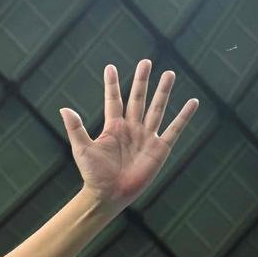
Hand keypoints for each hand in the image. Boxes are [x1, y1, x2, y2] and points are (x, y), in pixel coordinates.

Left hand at [62, 59, 197, 209]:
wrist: (108, 194)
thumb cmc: (93, 174)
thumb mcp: (82, 149)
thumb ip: (76, 128)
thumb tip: (64, 108)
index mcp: (113, 127)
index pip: (114, 100)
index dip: (112, 84)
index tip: (110, 67)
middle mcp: (131, 128)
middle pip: (138, 99)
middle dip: (142, 81)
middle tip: (146, 62)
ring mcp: (146, 137)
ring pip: (157, 109)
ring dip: (163, 92)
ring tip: (169, 74)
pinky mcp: (160, 148)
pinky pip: (174, 129)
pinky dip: (184, 116)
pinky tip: (193, 102)